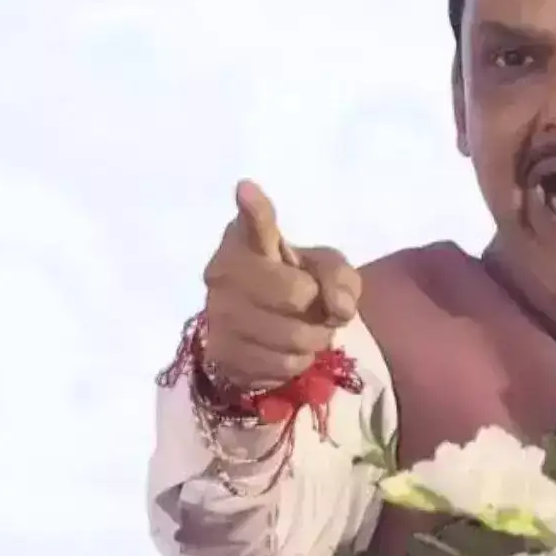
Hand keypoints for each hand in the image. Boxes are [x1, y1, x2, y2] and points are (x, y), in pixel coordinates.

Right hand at [200, 179, 361, 390]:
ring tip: (304, 330)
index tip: (248, 189)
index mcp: (246, 241)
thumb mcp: (326, 269)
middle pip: (294, 294)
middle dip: (319, 307)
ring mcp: (217, 316)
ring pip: (292, 337)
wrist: (265, 327)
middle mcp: (222, 274)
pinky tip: (284, 350)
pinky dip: (296, 362)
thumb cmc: (297, 284)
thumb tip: (338, 306)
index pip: (253, 223)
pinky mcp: (220, 355)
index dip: (254, 210)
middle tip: (315, 307)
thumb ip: (338, 277)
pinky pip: (281, 366)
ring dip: (313, 340)